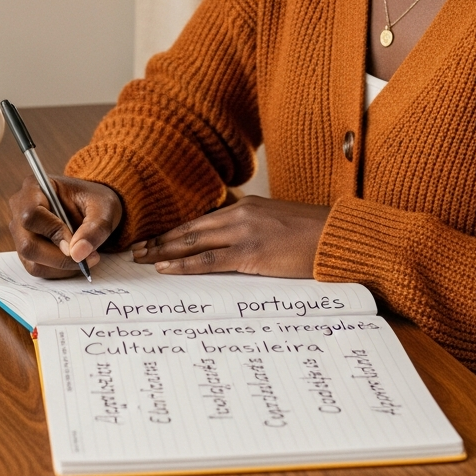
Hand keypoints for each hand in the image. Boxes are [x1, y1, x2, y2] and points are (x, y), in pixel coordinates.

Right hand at [9, 174, 122, 278]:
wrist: (92, 206)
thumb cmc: (94, 201)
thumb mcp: (104, 209)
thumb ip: (94, 229)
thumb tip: (77, 254)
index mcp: (34, 187)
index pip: (31, 215)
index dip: (53, 232)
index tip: (75, 242)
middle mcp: (20, 208)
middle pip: (27, 243)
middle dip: (59, 257)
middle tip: (87, 257)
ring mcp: (20, 231)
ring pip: (32, 260)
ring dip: (61, 266)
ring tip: (86, 257)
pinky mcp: (26, 249)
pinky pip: (37, 268)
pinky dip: (59, 270)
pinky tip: (75, 260)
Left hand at [130, 196, 329, 277]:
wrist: (339, 236)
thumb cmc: (315, 236)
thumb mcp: (280, 225)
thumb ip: (257, 230)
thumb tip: (238, 247)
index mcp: (247, 207)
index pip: (202, 220)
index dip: (176, 231)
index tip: (155, 239)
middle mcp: (241, 215)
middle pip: (190, 228)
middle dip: (161, 240)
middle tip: (136, 249)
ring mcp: (245, 232)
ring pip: (193, 241)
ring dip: (164, 251)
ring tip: (142, 259)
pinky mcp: (252, 252)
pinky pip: (210, 260)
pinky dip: (184, 264)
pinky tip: (166, 268)